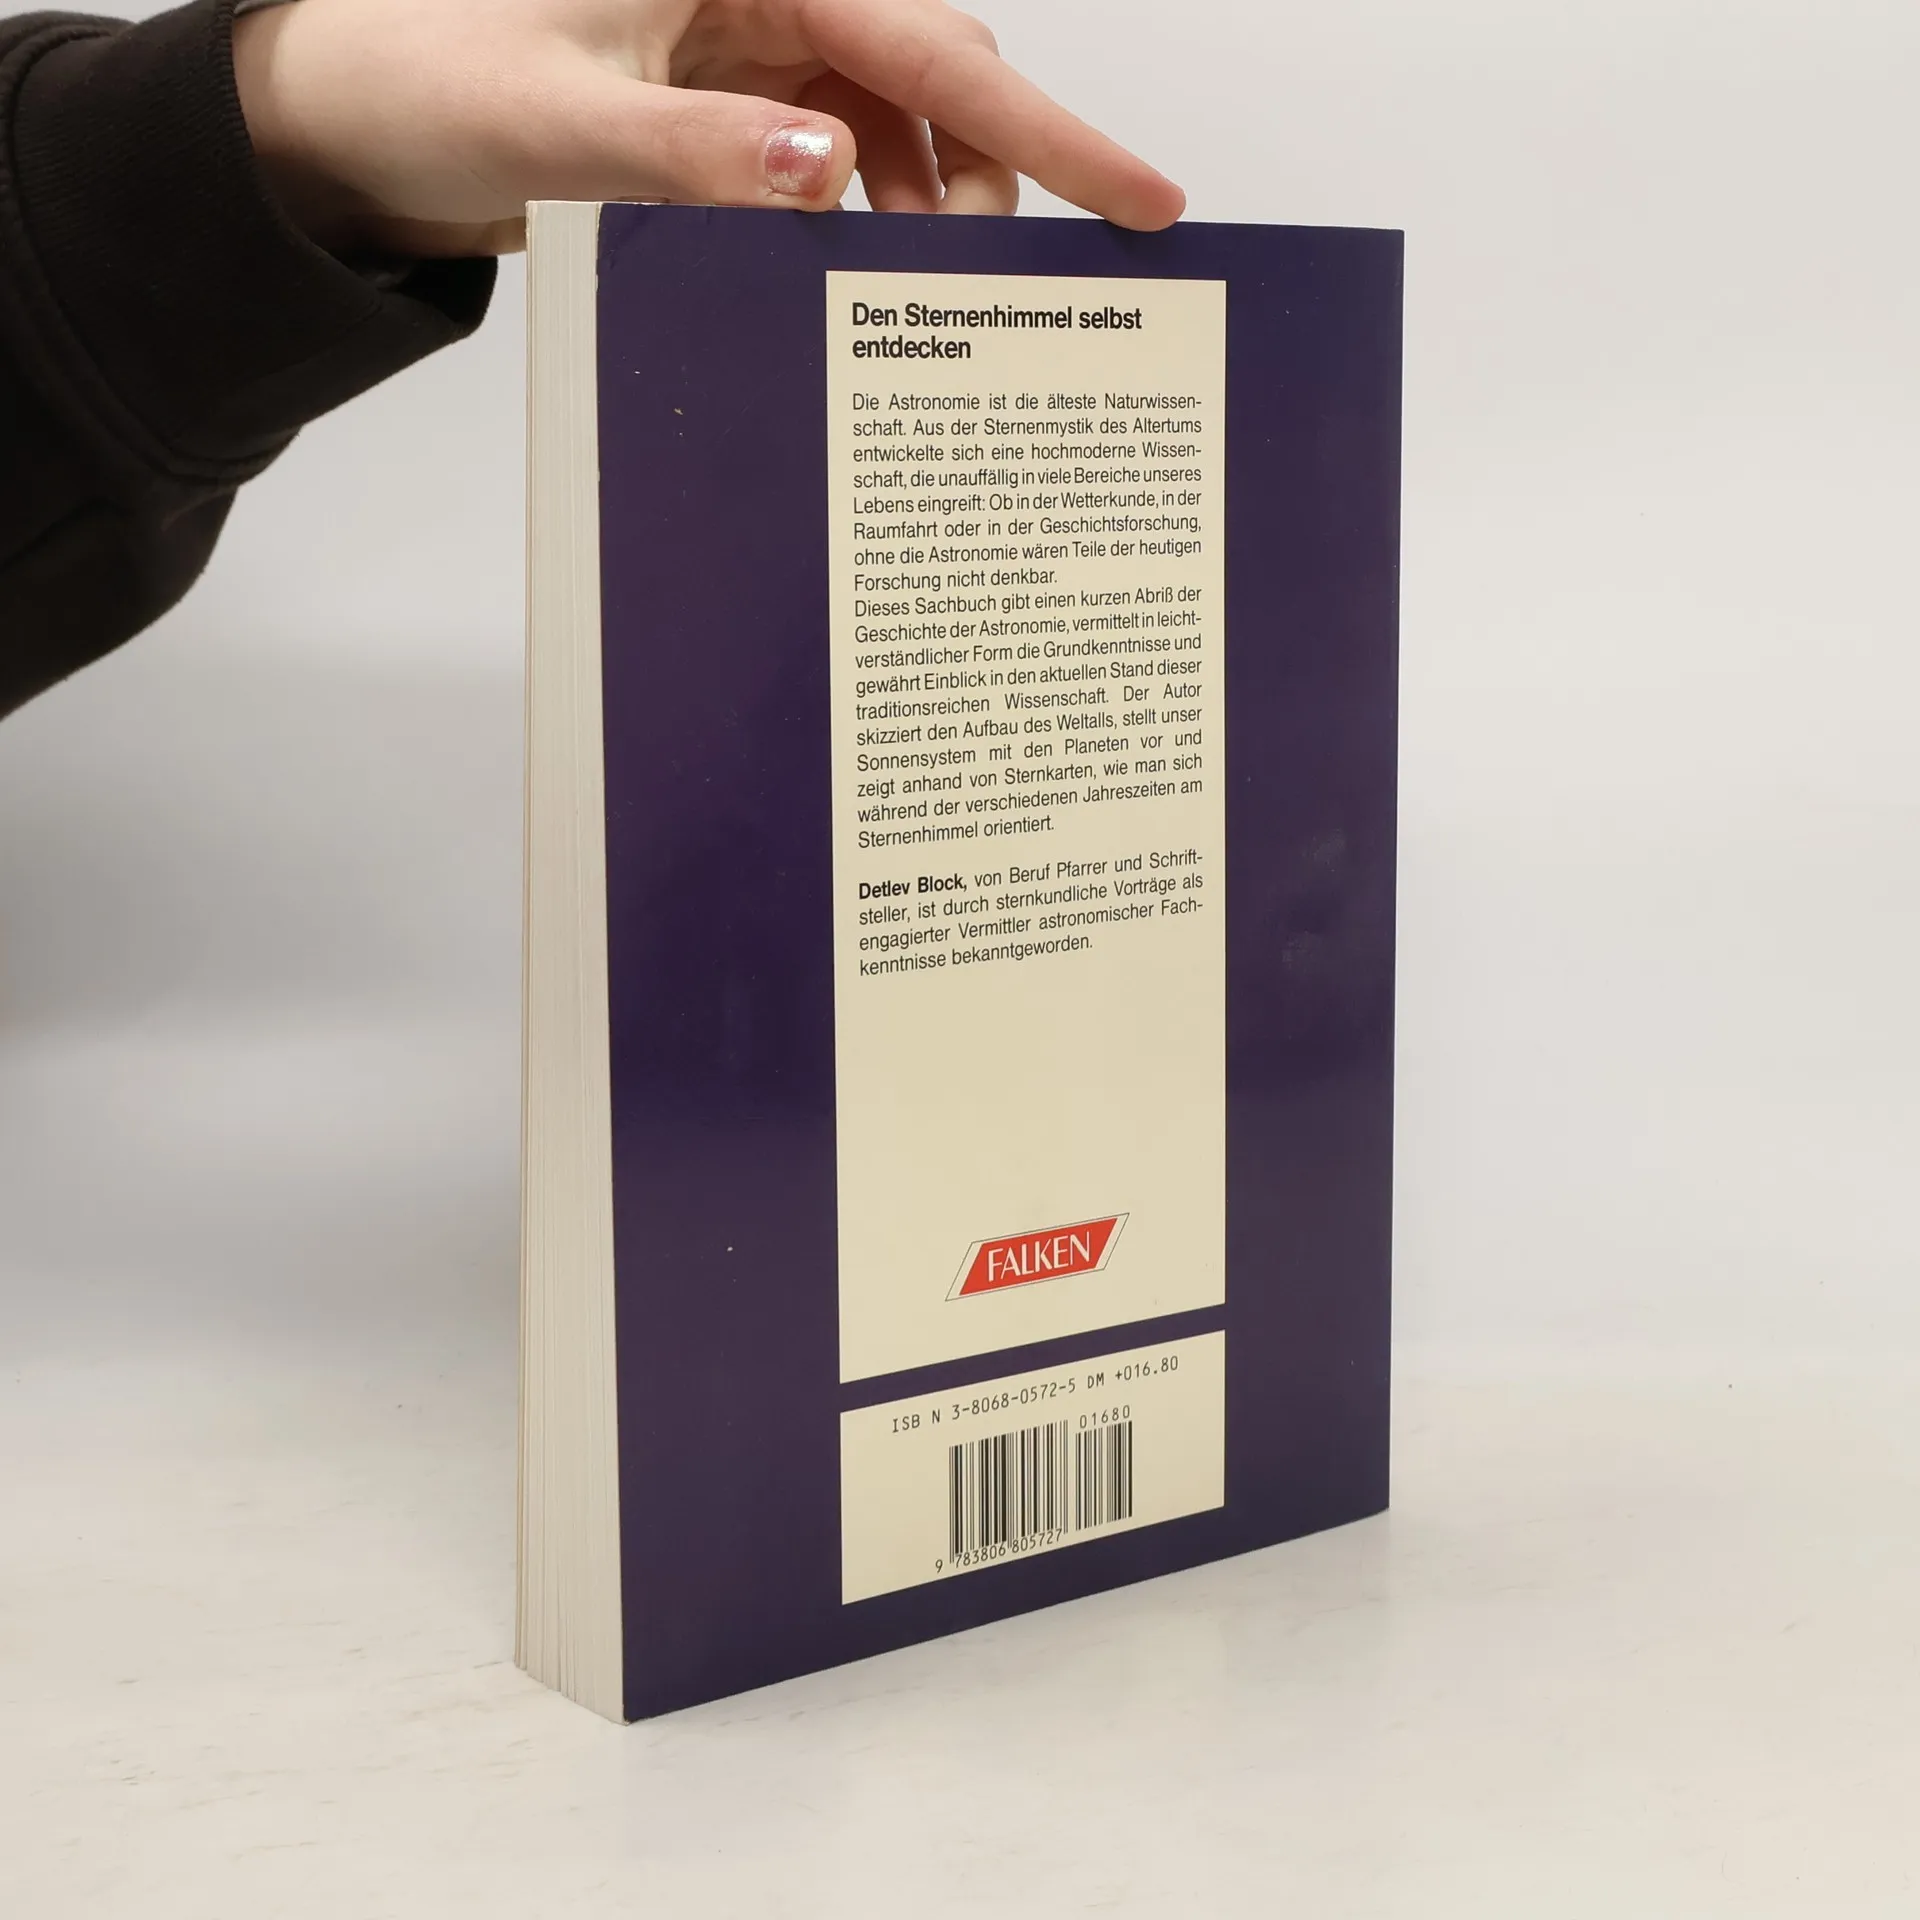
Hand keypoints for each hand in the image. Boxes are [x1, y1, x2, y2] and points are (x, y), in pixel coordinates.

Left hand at [230, 0, 1184, 258]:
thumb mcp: (561, 121)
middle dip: (986, 178)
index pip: (930, 41)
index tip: (1142, 195)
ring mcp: (756, 50)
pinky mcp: (737, 106)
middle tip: (1001, 283)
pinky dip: (865, 219)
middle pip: (938, 79)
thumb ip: (699, 153)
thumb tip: (829, 172)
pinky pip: (842, 160)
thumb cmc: (427, 76)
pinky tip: (853, 270)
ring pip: (900, 125)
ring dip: (924, 209)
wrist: (355, 122)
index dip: (1046, 125)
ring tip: (914, 288)